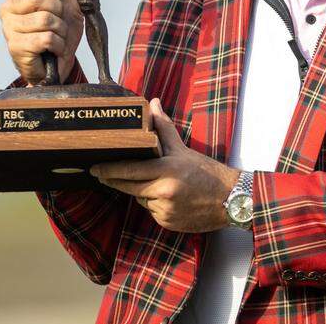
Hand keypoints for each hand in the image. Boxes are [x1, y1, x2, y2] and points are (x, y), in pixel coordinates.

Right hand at [0, 0, 107, 84]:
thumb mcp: (73, 5)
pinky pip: (45, 39)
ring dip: (60, 31)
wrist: (56, 66)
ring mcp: (9, 28)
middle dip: (58, 11)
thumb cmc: (58, 33)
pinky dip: (58, 45)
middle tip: (58, 21)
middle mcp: (8, 9)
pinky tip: (54, 49)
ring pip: (44, 20)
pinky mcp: (15, 47)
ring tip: (57, 37)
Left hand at [91, 99, 240, 232]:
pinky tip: (168, 198)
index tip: (94, 168)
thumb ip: (164, 127)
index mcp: (167, 170)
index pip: (129, 171)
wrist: (230, 199)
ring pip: (140, 200)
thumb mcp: (182, 149)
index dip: (109, 170)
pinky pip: (151, 211)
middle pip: (129, 187)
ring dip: (141, 192)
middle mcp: (164, 192)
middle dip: (115, 180)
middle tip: (101, 174)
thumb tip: (152, 103)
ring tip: (157, 183)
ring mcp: (165, 210)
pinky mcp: (167, 222)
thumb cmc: (206, 171)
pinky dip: (154, 204)